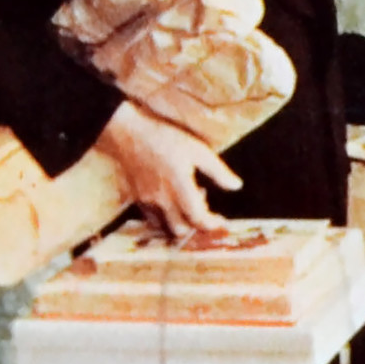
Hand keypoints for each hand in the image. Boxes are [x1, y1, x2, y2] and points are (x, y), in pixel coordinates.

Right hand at [95, 100, 240, 238]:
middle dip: (196, 226)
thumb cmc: (166, 139)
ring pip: (163, 227)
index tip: (222, 221)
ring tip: (186, 205)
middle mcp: (162, 201)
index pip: (198, 219)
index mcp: (181, 189)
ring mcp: (146, 201)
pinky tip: (169, 202)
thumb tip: (236, 185)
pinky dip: (162, 217)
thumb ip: (219, 172)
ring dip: (178, 223)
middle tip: (205, 212)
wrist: (128, 134)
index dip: (212, 224)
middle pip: (181, 229)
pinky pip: (149, 218)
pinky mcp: (135, 198)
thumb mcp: (199, 151)